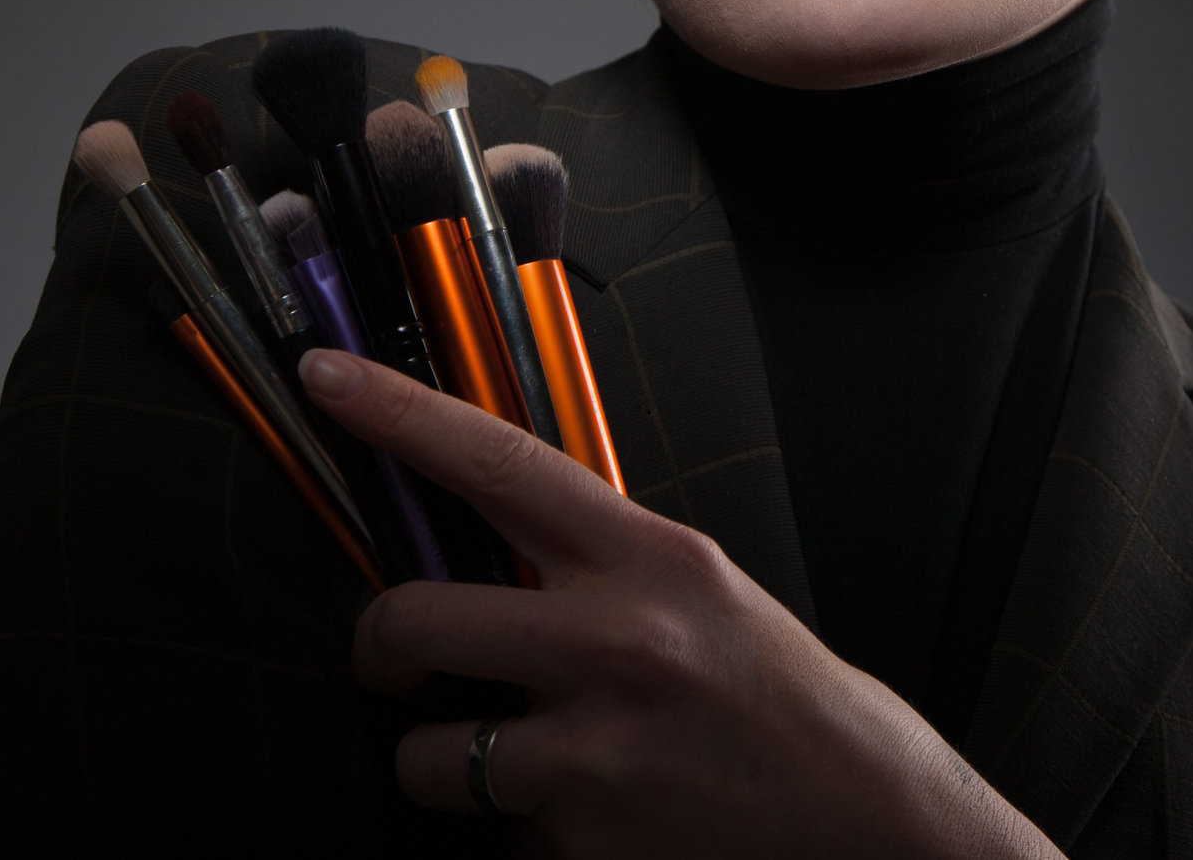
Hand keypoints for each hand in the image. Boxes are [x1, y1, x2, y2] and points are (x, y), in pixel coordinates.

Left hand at [297, 348, 1060, 859]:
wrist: (866, 817)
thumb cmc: (777, 698)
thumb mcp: (699, 591)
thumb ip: (595, 563)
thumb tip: (482, 535)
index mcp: (650, 560)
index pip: (500, 464)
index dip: (400, 415)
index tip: (326, 379)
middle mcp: (618, 644)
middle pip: (412, 622)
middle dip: (378, 652)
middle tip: (395, 666)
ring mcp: (597, 752)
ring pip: (430, 759)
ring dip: (452, 768)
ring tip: (531, 765)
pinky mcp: (586, 845)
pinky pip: (501, 837)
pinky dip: (533, 834)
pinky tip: (602, 821)